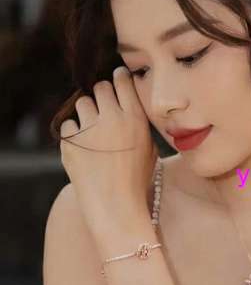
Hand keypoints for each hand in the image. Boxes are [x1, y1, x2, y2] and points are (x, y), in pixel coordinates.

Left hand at [59, 66, 157, 232]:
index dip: (119, 78)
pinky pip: (68, 124)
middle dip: (102, 95)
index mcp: (135, 118)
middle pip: (101, 87)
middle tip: (104, 109)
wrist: (115, 206)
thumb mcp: (149, 148)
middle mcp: (112, 118)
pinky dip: (74, 133)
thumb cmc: (136, 179)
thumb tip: (126, 100)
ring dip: (88, 113)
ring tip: (94, 133)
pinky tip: (84, 149)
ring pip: (82, 103)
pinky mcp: (69, 141)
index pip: (123, 81)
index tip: (117, 79)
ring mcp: (89, 129)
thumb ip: (138, 122)